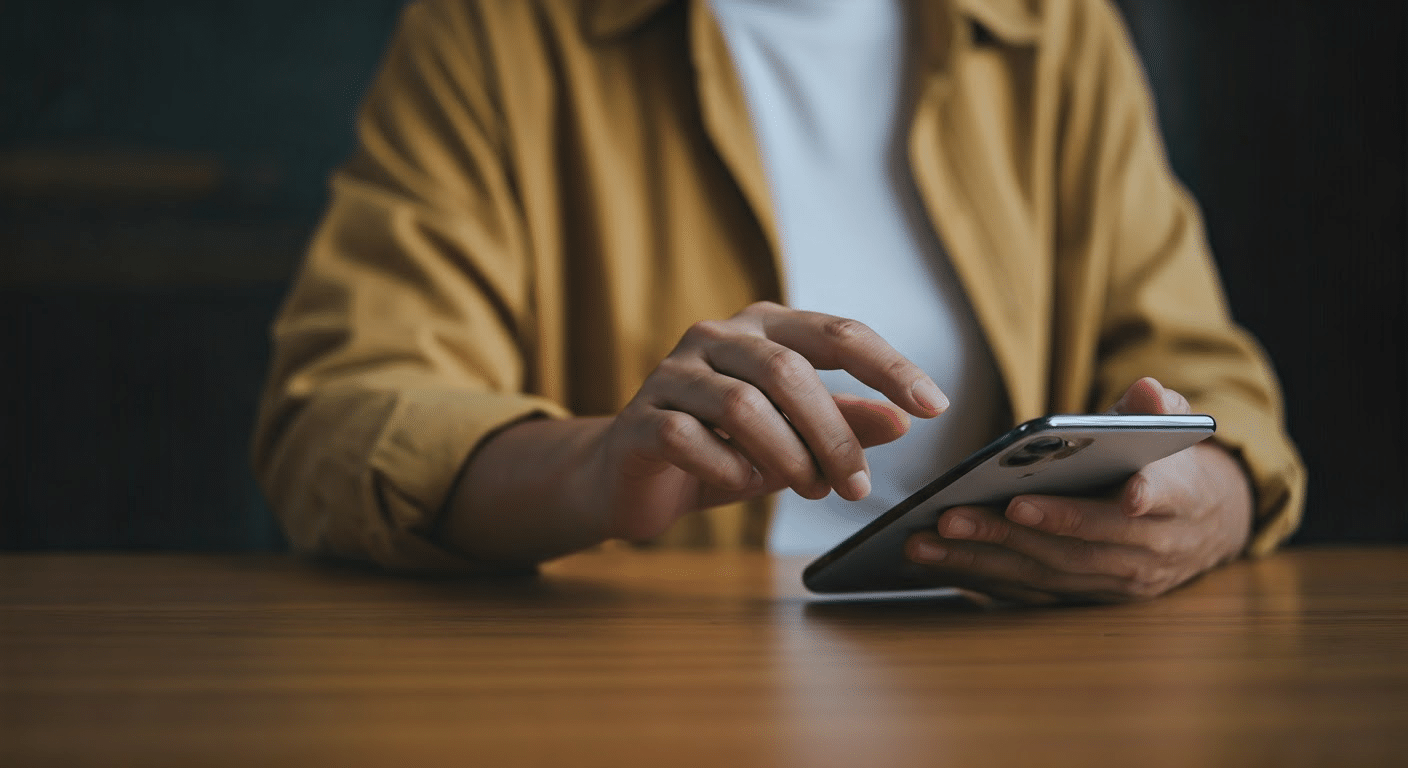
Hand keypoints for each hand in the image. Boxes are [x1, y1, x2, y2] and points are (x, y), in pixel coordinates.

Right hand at [595, 301, 946, 540]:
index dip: (890, 367)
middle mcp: (715, 337)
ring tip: (808, 489)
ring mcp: (671, 375)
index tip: (934, 407)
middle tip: (857, 488)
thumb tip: (904, 421)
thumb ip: (843, 422)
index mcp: (763, 329)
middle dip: (833, 434)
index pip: (837, 333)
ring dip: (786, 454)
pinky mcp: (639, 420)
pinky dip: (727, 468)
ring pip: (741, 404)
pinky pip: (688, 438)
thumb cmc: (722, 447)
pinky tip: (741, 484)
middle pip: (789, 371)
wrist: (633, 477)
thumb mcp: (794, 437)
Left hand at [904, 377, 1253, 603]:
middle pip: (1083, 542)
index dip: (1141, 497)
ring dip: (985, 559)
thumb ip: (1157, 409)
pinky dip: (984, 579)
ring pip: (1049, 572)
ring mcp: (1119, 580)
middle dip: (1020, 530)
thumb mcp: (1171, 430)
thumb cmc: (1168, 466)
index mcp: (1179, 500)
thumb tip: (1147, 390)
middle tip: (957, 514)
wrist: (1204, 526)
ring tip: (929, 540)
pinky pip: (1032, 592)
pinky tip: (940, 562)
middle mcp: (1152, 549)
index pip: (1162, 498)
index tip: (1121, 495)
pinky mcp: (1089, 596)